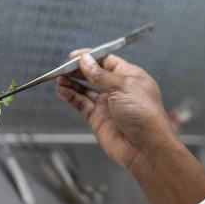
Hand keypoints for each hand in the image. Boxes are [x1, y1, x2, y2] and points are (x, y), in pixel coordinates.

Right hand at [55, 50, 176, 169]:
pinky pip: (82, 104)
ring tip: (59, 79)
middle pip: (94, 75)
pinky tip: (62, 91)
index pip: (107, 61)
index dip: (90, 57)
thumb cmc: (143, 114)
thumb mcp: (122, 86)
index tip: (75, 56)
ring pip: (85, 90)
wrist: (146, 147)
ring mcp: (107, 105)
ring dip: (72, 83)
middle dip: (78, 70)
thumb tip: (85, 61)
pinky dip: (71, 97)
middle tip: (63, 67)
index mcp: (129, 76)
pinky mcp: (98, 119)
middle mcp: (118, 90)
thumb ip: (100, 74)